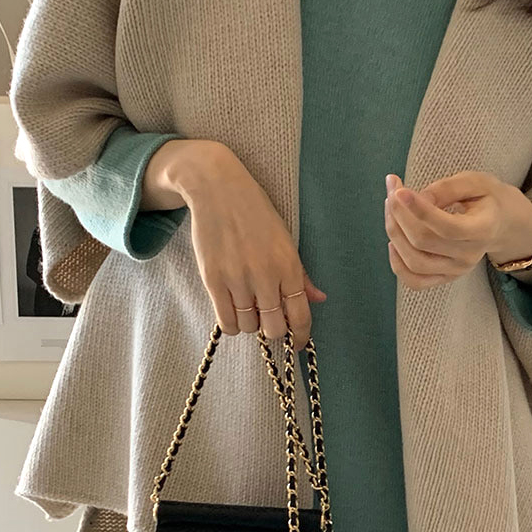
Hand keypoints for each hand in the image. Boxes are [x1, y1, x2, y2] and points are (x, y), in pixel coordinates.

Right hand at [149, 140, 325, 347]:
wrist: (218, 188)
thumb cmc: (256, 212)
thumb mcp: (285, 240)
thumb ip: (301, 274)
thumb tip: (318, 299)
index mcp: (288, 266)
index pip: (300, 316)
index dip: (301, 337)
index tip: (298, 343)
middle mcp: (265, 276)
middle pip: (274, 329)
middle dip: (274, 330)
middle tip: (269, 319)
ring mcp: (237, 280)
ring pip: (249, 327)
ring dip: (251, 325)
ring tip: (249, 308)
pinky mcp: (212, 280)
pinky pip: (225, 321)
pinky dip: (232, 324)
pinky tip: (234, 311)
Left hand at [383, 170, 531, 289]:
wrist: (501, 223)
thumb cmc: (486, 198)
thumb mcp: (475, 182)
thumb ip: (447, 188)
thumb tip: (417, 199)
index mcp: (483, 230)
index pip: (446, 227)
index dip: (419, 209)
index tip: (399, 191)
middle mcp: (470, 256)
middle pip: (423, 242)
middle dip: (400, 214)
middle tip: (393, 189)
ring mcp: (457, 271)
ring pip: (414, 261)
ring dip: (394, 233)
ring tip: (391, 208)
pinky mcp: (445, 278)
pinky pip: (415, 281)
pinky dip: (397, 264)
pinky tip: (393, 242)